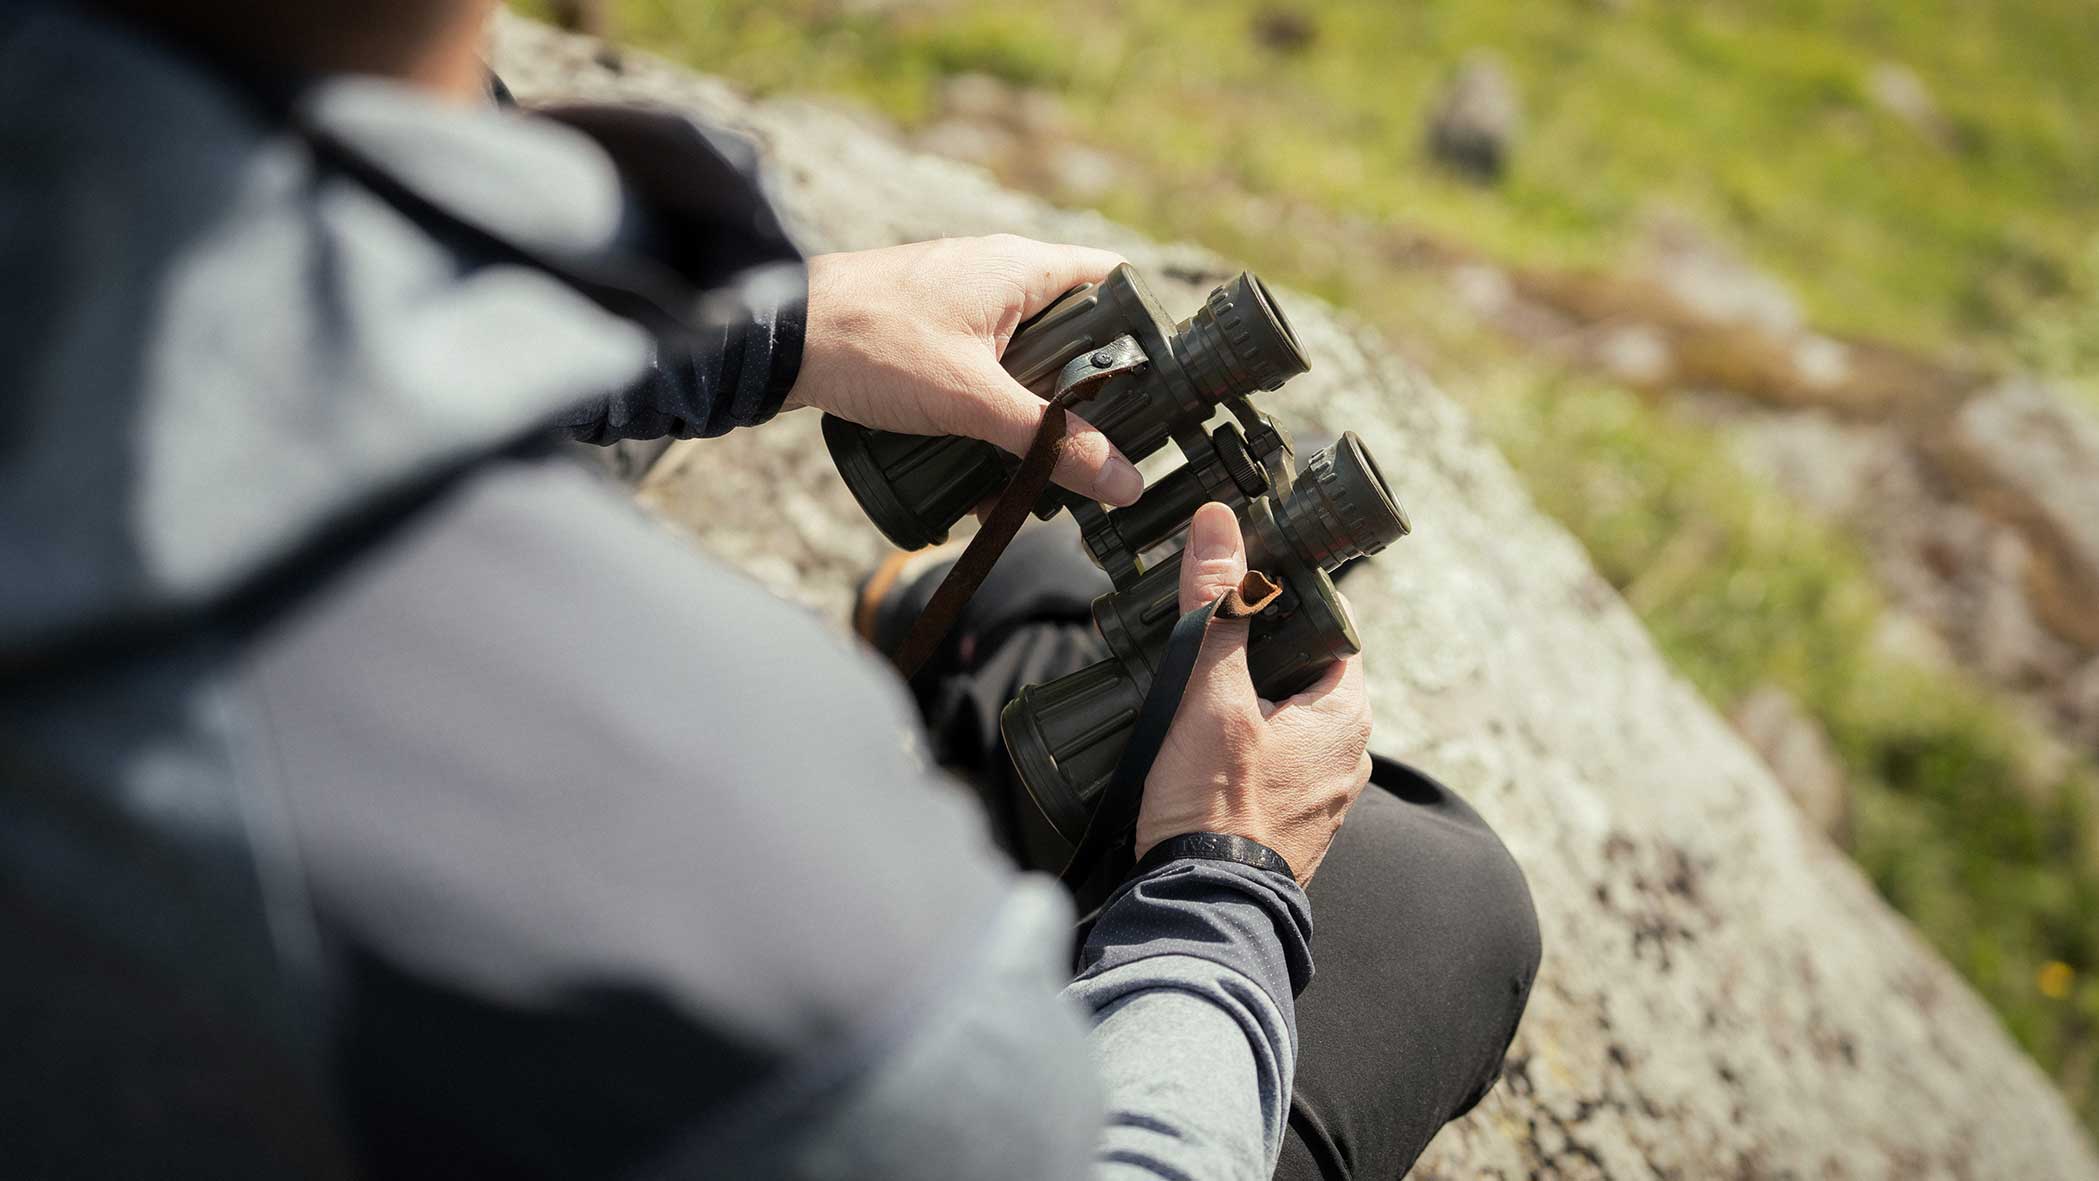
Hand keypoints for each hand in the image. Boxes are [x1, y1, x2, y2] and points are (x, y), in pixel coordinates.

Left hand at [785, 235, 1144, 506]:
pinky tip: (978, 464)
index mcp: (1021, 268)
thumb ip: (1049, 441)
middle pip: (1072, 335)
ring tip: (1032, 475)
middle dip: (1081, 399)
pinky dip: (987, 416)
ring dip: (1029, 418)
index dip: (1142, 330)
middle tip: (1093, 451)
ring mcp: (959, 305)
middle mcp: (995, 276)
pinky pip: (979, 374)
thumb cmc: (870, 343)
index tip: (1157, 390)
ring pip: (1022, 363)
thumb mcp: (973, 401)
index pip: (1113, 281)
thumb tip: (1122, 478)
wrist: (774, 338)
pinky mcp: (927, 335)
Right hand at [1135, 503, 1373, 884]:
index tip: (1236, 578)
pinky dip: (1235, 745)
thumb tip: (1219, 527)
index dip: (1282, 597)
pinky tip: (1192, 744)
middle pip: (1298, 671)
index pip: (1327, 625)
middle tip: (1197, 629)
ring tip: (1185, 684)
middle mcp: (1347, 754)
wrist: (1203, 909)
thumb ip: (1216, 609)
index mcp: (1346, 713)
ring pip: (1279, 719)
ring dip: (1238, 700)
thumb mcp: (1211, 695)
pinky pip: (1266, 763)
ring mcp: (1318, 794)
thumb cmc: (1217, 807)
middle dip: (1250, 650)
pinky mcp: (1285, 824)